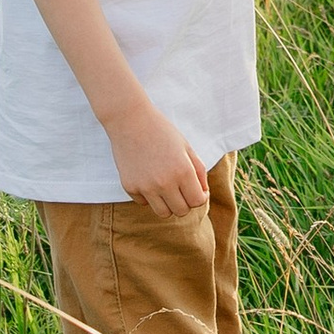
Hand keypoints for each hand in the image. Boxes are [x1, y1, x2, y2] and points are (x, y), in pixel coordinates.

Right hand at [105, 97, 208, 217]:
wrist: (130, 120)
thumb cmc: (161, 130)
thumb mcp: (186, 147)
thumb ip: (198, 170)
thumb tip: (202, 193)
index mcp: (183, 171)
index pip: (198, 201)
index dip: (200, 196)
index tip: (197, 189)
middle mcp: (165, 183)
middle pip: (181, 211)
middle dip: (185, 202)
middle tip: (181, 189)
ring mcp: (146, 187)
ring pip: (163, 213)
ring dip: (168, 204)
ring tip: (166, 188)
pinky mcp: (130, 187)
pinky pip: (144, 203)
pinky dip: (149, 196)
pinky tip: (148, 179)